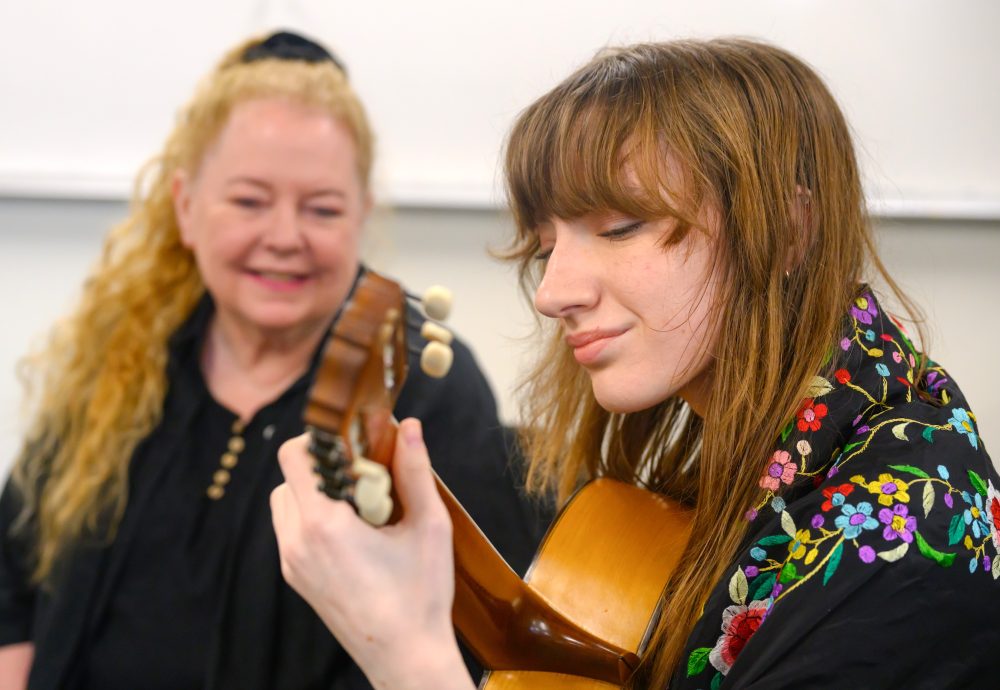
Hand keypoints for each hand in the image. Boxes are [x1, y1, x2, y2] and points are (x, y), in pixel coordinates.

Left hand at [271, 418, 473, 689]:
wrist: (405, 658)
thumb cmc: (420, 596)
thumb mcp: (428, 526)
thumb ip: (416, 471)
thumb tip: (408, 426)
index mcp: (325, 525)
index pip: (294, 455)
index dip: (321, 438)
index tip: (355, 444)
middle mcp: (298, 542)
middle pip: (288, 476)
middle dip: (321, 466)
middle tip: (363, 475)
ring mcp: (292, 564)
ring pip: (286, 503)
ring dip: (315, 492)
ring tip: (359, 505)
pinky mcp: (297, 579)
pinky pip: (291, 531)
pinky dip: (314, 518)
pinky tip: (354, 531)